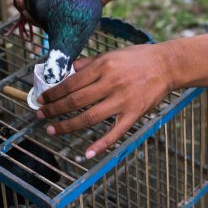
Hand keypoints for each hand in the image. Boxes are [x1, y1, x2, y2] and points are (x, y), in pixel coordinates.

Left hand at [35, 43, 173, 157]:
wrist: (167, 65)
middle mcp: (111, 83)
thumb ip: (88, 63)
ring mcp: (122, 100)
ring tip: (52, 130)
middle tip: (40, 115)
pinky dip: (101, 145)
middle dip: (54, 109)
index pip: (71, 83)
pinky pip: (115, 132)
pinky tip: (87, 153)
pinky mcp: (134, 114)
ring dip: (67, 126)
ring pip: (89, 118)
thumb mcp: (111, 54)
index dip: (53, 93)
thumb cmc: (138, 58)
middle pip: (75, 101)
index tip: (42, 98)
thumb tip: (67, 70)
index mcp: (103, 67)